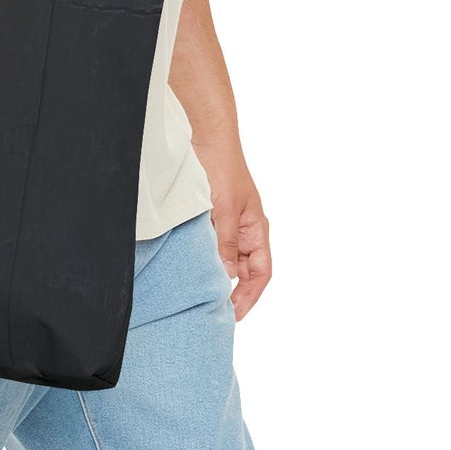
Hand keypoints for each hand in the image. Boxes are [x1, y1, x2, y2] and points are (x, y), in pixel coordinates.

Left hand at [200, 148, 271, 320]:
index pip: (261, 272)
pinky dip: (202, 256)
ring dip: (215, 273)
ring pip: (224, 258)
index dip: (251, 295)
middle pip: (242, 270)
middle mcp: (244, 228)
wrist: (206, 136)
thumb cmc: (223, 167)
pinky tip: (189, 265)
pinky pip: (209, 243)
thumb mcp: (225, 208)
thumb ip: (226, 242)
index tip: (234, 313)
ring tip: (199, 292)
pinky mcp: (209, 216)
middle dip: (232, 290)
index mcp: (256, 228)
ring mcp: (226, 222)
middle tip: (212, 309)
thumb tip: (226, 276)